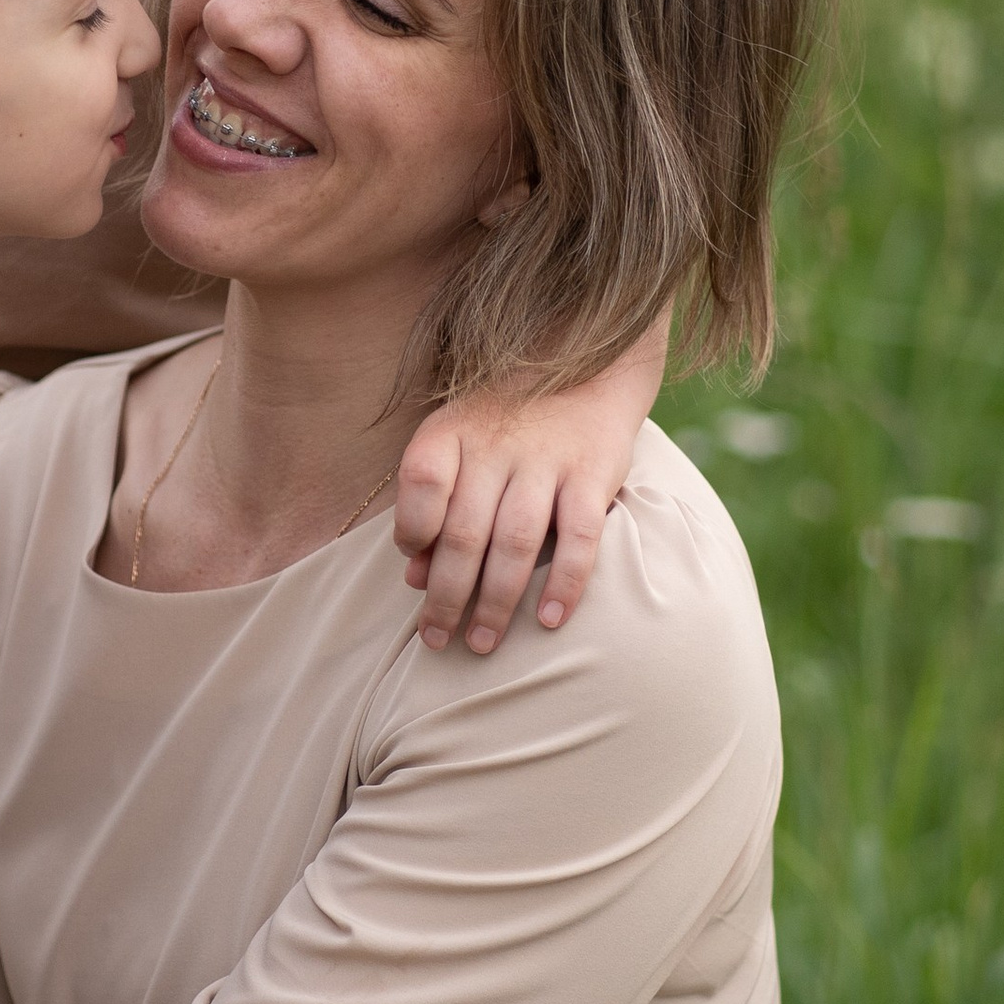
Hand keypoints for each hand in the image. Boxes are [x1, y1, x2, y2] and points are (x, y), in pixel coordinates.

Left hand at [392, 319, 666, 653]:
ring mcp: (546, 460)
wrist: (590, 359)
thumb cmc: (507, 418)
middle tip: (439, 642)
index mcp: (451, 431)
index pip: (419, 483)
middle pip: (464, 533)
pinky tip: (549, 621)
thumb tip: (414, 576)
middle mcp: (495, 445)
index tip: (414, 573)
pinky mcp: (593, 473)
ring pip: (515, 543)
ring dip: (496, 602)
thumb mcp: (457, 440)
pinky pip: (580, 537)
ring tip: (482, 644)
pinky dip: (565, 583)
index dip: (411, 533)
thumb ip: (432, 503)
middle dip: (448, 597)